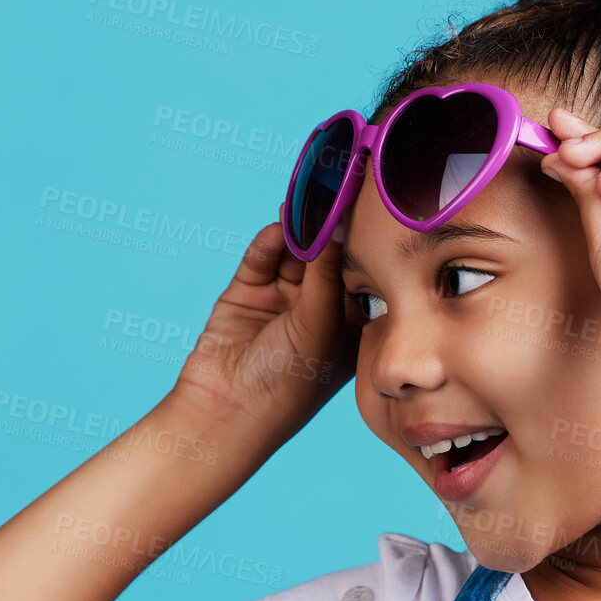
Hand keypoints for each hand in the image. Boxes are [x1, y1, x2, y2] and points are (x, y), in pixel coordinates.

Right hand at [171, 207, 360, 437]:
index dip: (365, 246)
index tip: (372, 210)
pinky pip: (262, 258)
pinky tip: (280, 224)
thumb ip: (330, 271)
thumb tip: (343, 222)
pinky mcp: (246, 293)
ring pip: (293, 253)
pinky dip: (270, 241)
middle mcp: (317, 313)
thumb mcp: (321, 324)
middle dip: (330, 229)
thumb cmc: (290, 383)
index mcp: (348, 328)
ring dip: (300, 229)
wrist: (229, 410)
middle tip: (339, 190)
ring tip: (309, 197)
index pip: (361, 276)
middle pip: (327, 259)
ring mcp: (280, 301)